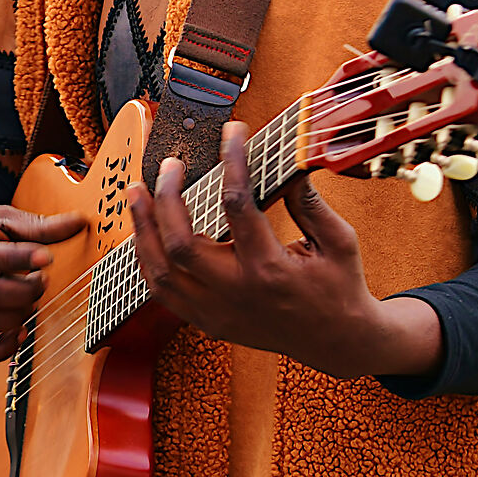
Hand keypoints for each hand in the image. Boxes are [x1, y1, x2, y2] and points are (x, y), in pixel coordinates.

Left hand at [126, 122, 440, 380]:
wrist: (338, 343)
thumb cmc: (339, 288)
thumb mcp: (339, 242)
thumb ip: (310, 204)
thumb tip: (289, 164)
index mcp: (271, 268)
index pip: (238, 205)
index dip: (231, 161)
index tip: (231, 133)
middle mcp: (237, 293)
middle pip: (180, 244)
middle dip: (165, 199)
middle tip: (168, 165)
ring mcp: (217, 312)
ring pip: (160, 272)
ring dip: (143, 229)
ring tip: (137, 193)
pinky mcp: (207, 323)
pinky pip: (162, 292)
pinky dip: (147, 260)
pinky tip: (144, 233)